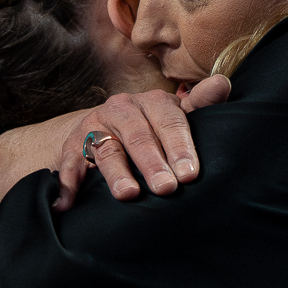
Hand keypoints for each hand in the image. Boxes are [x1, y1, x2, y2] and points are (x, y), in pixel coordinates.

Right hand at [52, 76, 229, 211]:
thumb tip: (222, 83)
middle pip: (138, 136)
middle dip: (152, 163)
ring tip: (128, 195)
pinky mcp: (72, 144)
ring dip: (116, 173)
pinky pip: (69, 163)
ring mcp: (96, 126)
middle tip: (167, 189)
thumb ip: (200, 105)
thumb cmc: (152, 126)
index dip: (180, 146)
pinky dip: (67, 183)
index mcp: (152, 102)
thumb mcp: (175, 115)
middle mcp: (123, 109)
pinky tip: (65, 204)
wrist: (104, 128)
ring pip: (107, 149)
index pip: (169, 121)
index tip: (190, 174)